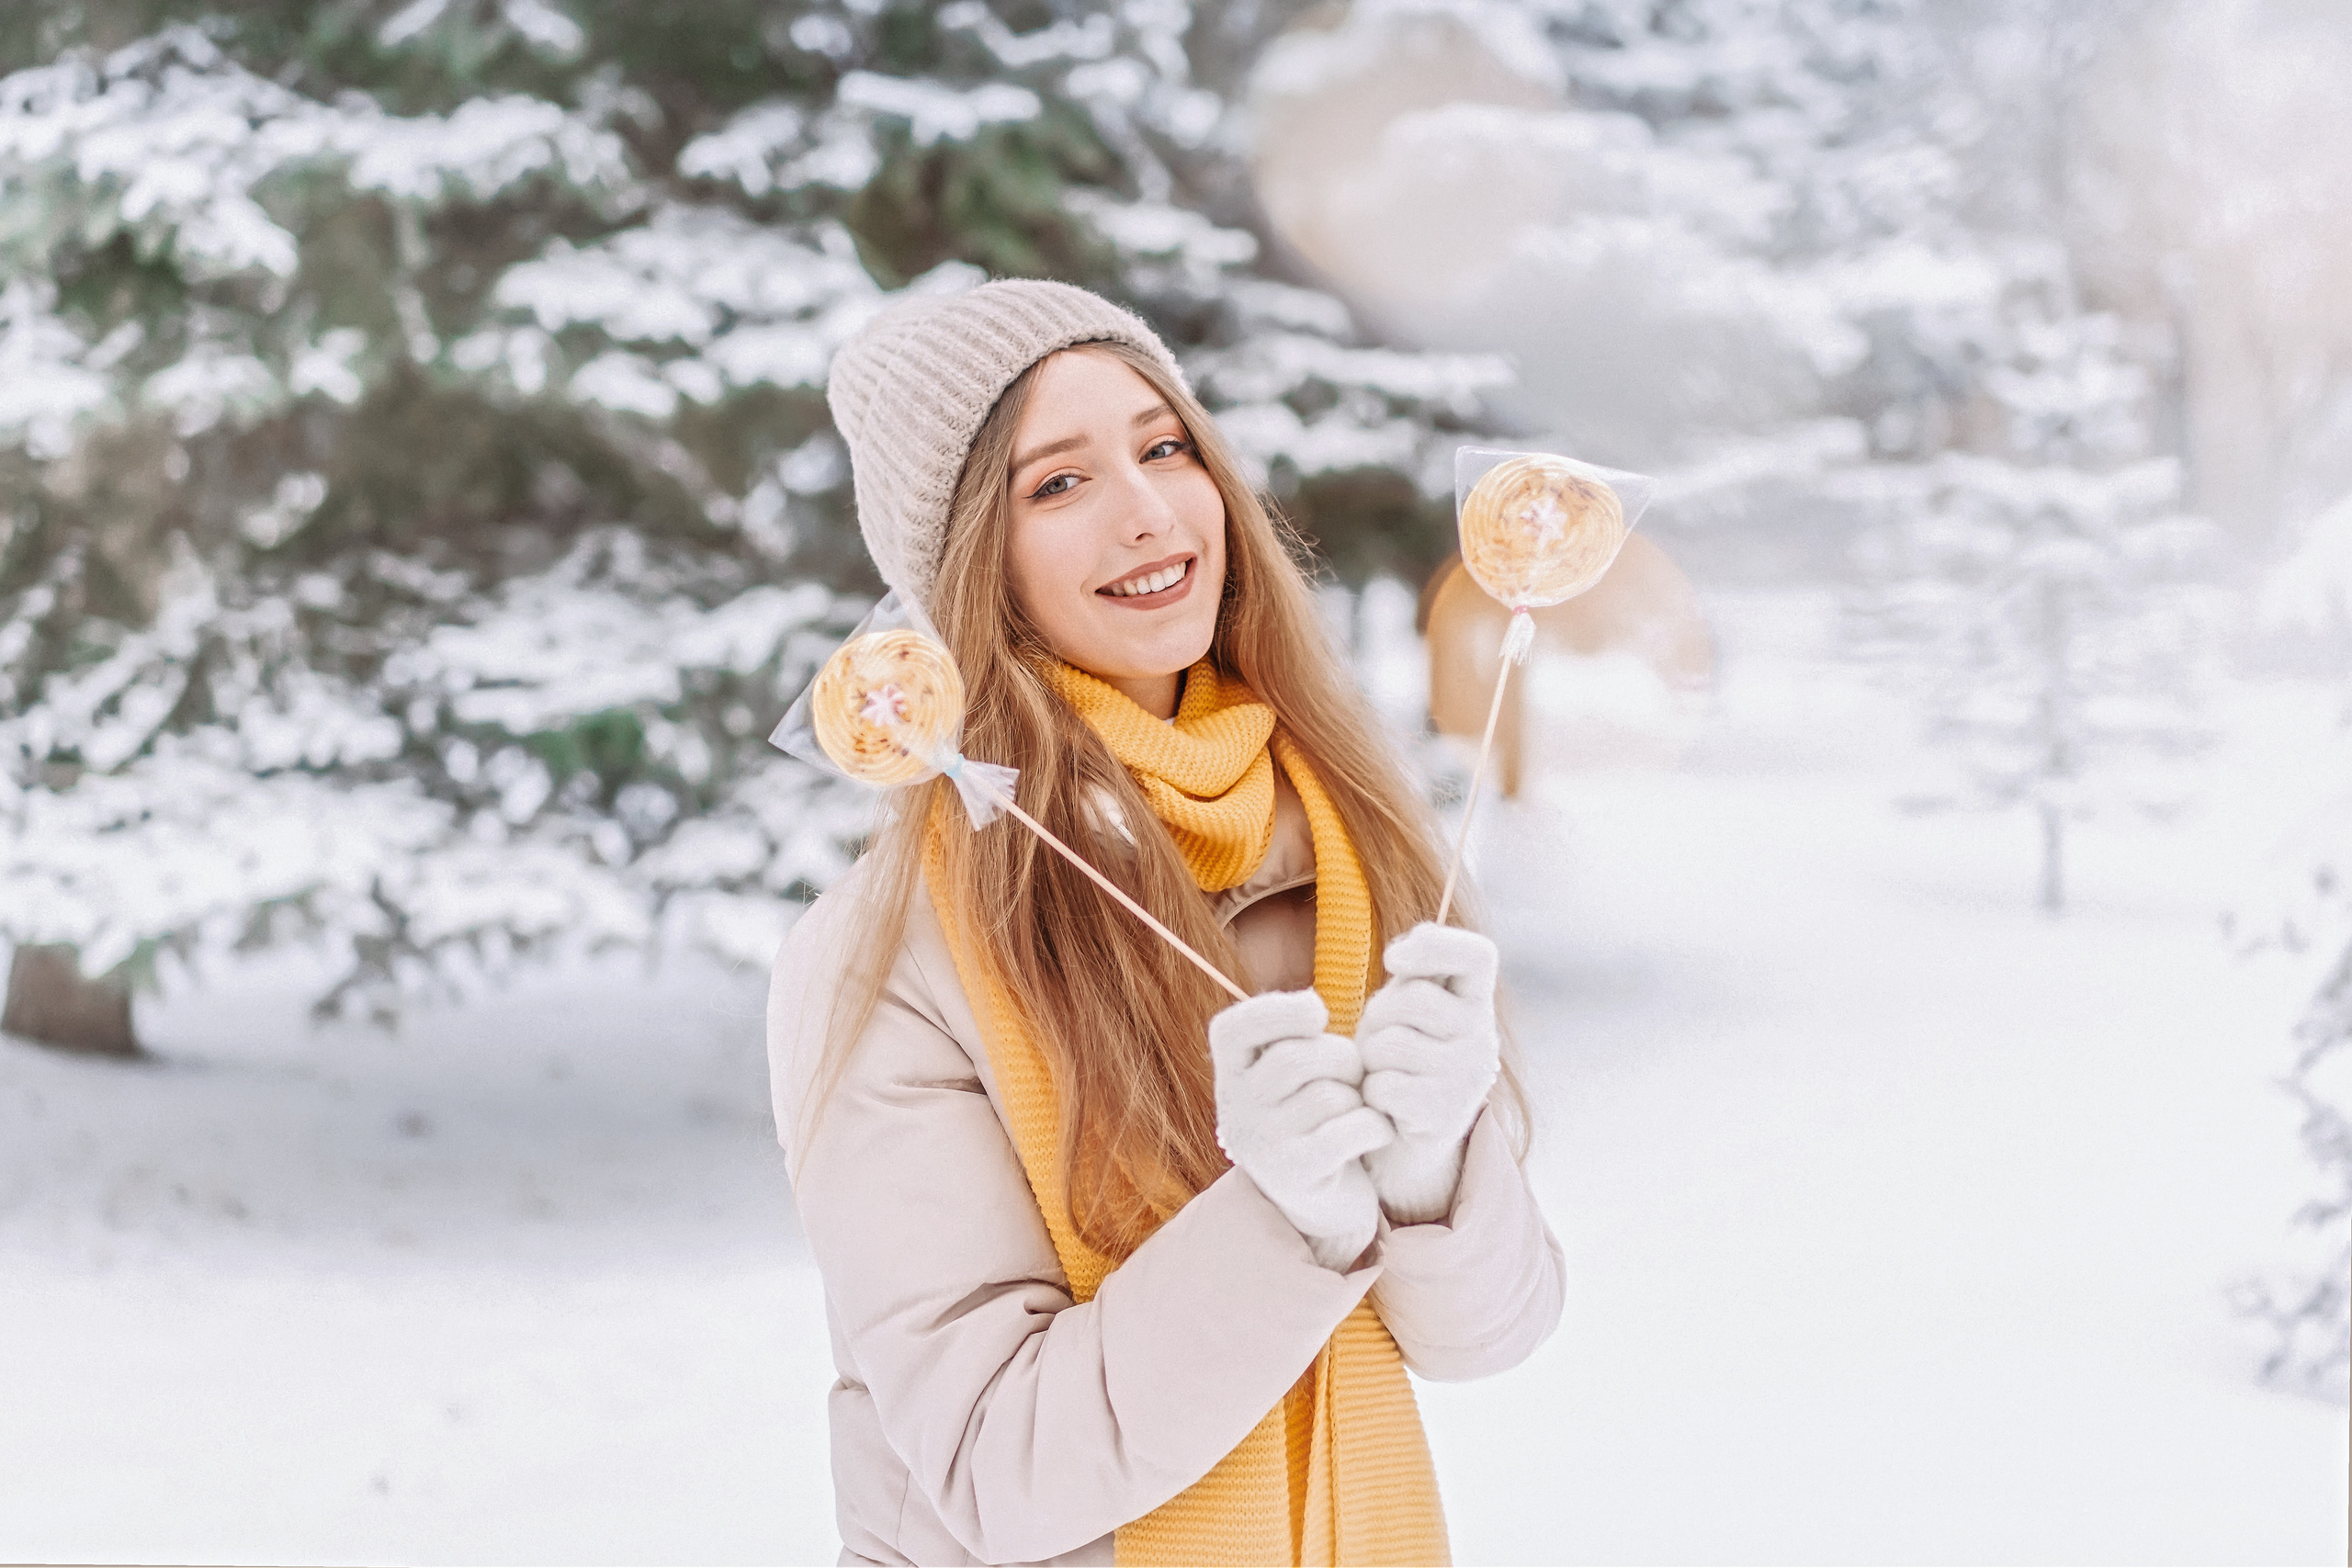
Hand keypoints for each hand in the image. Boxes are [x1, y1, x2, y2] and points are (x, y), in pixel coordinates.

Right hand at [1209, 988, 1391, 1271]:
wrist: (1321, 1200)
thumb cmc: (1314, 1115)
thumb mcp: (1290, 1071)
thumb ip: (1293, 1034)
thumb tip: (1312, 1003)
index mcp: (1229, 1074)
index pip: (1237, 1027)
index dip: (1281, 1010)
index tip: (1318, 1015)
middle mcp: (1235, 1109)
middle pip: (1297, 1058)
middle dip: (1342, 1058)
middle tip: (1354, 1074)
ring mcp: (1261, 1145)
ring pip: (1327, 1095)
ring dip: (1358, 1098)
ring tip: (1358, 1108)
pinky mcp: (1294, 1175)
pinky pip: (1347, 1131)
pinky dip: (1374, 1126)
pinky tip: (1377, 1130)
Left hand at [1357, 923, 1500, 1224]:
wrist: (1407, 1135)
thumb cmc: (1401, 1056)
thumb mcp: (1407, 1008)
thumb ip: (1411, 974)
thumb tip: (1403, 952)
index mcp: (1476, 1000)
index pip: (1478, 955)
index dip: (1436, 945)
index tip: (1393, 959)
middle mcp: (1482, 1036)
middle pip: (1415, 999)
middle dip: (1379, 1016)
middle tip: (1381, 1038)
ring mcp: (1467, 1078)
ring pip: (1391, 1044)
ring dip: (1371, 1057)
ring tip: (1384, 1070)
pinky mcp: (1443, 1115)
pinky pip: (1384, 1086)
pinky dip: (1371, 1093)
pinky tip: (1385, 1101)